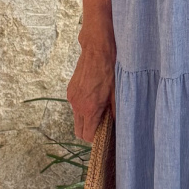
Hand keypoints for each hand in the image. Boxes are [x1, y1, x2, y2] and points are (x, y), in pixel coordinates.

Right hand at [67, 21, 115, 142]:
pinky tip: (94, 99)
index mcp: (89, 108)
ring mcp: (71, 97)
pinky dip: (83, 108)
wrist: (98, 49)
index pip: (88, 136)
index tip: (107, 134)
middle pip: (79, 132)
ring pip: (77, 119)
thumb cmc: (111, 70)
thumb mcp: (118, 93)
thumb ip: (115, 113)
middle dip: (90, 133)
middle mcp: (77, 105)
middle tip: (104, 126)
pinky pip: (75, 106)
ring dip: (86, 120)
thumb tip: (115, 126)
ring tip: (101, 110)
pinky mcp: (70, 90)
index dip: (98, 139)